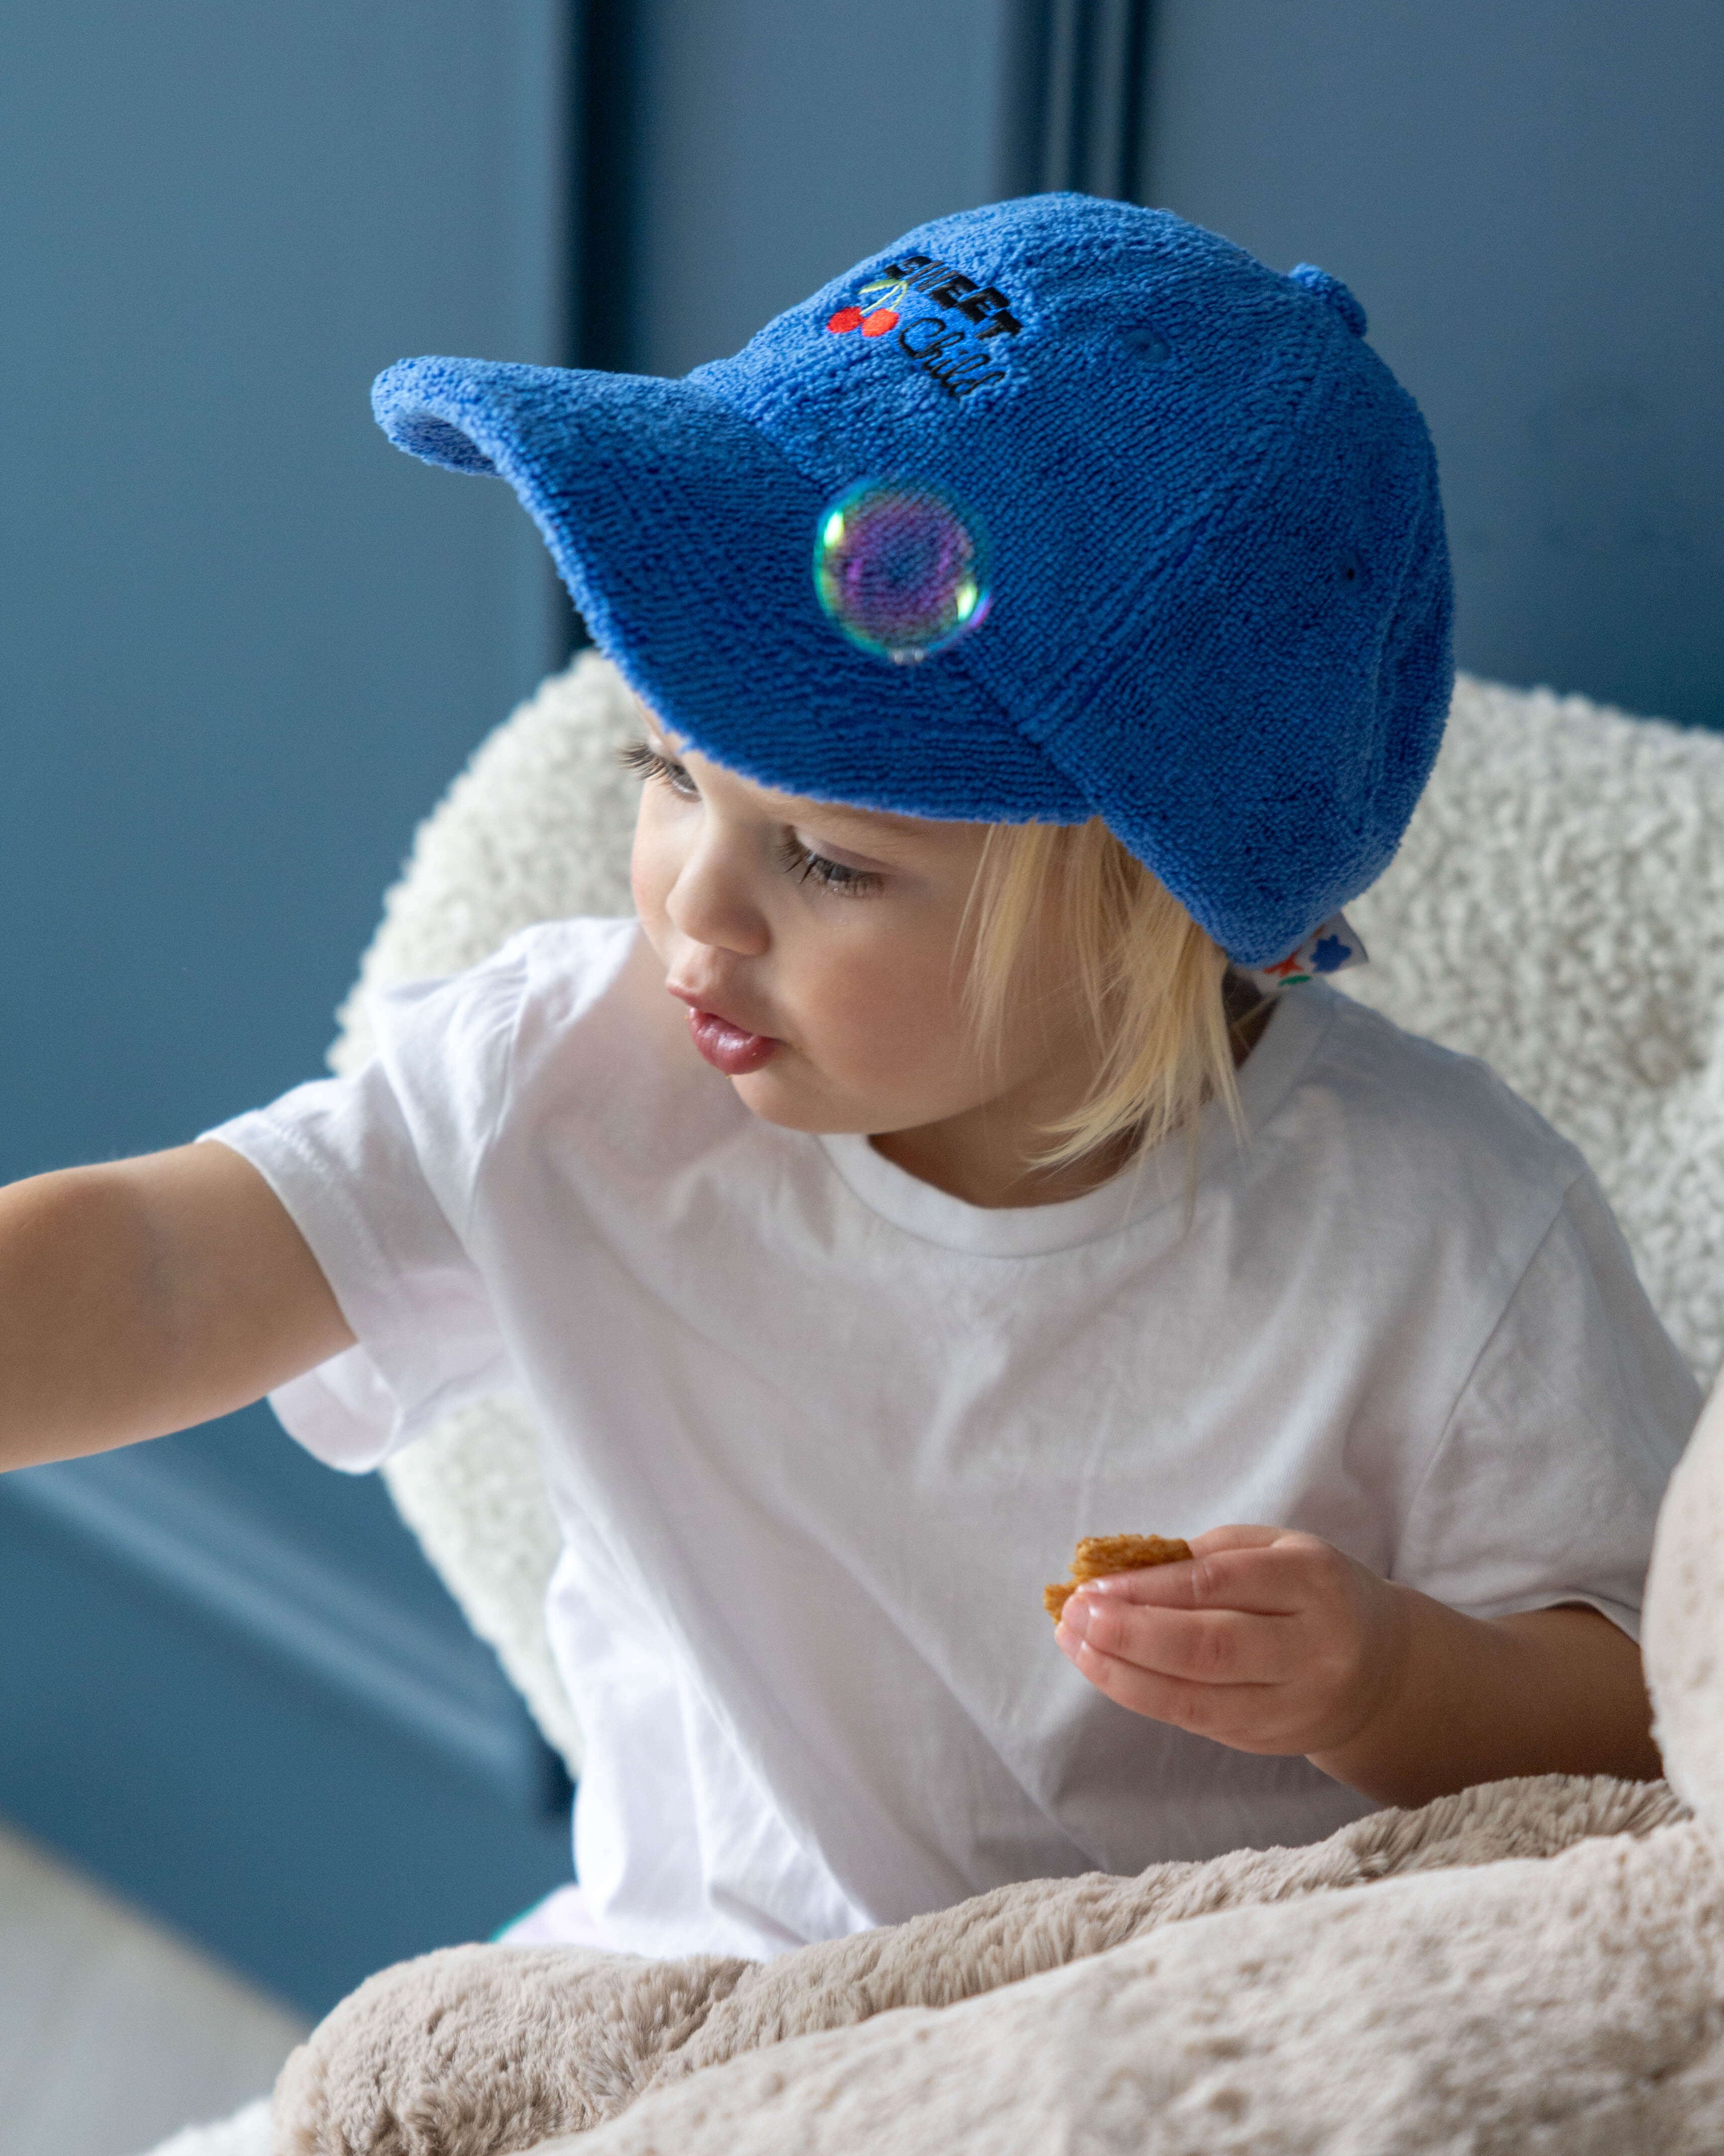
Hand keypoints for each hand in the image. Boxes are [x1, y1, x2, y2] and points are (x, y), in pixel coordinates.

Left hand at [1054, 1525, 1410, 1760]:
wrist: (1383, 1671)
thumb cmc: (1311, 1593)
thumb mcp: (1276, 1550)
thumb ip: (1206, 1556)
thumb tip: (1120, 1571)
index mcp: (1315, 1581)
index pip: (1220, 1584)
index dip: (1149, 1587)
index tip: (1093, 1583)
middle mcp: (1312, 1647)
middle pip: (1210, 1648)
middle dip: (1131, 1633)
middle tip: (1075, 1614)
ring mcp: (1294, 1704)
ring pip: (1197, 1699)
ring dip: (1123, 1673)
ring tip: (1075, 1644)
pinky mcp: (1271, 1740)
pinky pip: (1196, 1721)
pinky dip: (1142, 1695)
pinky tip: (1105, 1670)